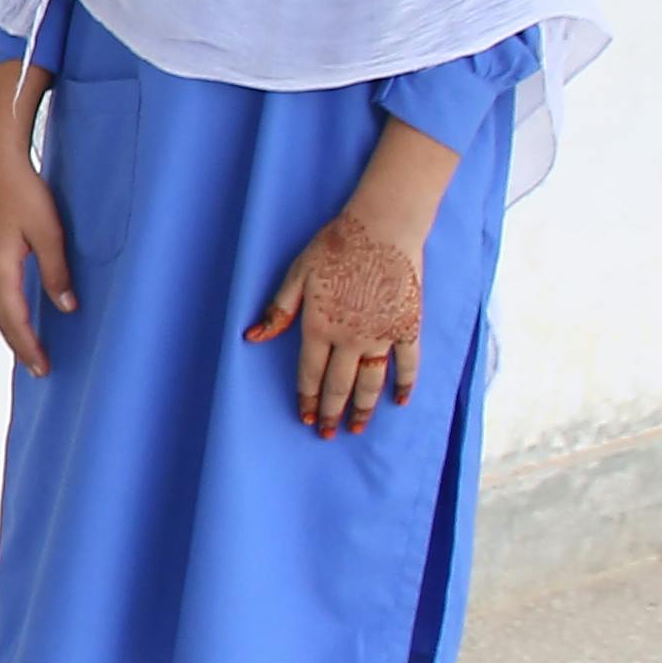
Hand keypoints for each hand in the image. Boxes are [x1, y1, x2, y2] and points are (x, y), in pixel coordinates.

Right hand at [0, 69, 75, 373]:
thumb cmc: (22, 190)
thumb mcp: (49, 232)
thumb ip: (56, 271)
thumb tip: (65, 306)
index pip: (13, 317)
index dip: (28, 345)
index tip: (42, 367)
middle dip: (18, 343)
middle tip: (39, 367)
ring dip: (10, 327)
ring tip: (28, 346)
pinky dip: (4, 308)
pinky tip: (16, 310)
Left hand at [246, 208, 427, 434]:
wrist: (383, 228)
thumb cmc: (334, 246)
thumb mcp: (296, 275)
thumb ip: (278, 310)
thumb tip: (253, 338)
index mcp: (319, 326)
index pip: (310, 374)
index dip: (307, 398)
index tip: (306, 418)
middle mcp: (350, 338)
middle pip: (339, 385)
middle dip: (332, 412)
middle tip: (328, 434)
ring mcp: (382, 335)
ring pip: (371, 382)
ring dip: (363, 409)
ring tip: (357, 428)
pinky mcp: (408, 327)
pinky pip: (408, 364)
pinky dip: (405, 384)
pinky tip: (399, 401)